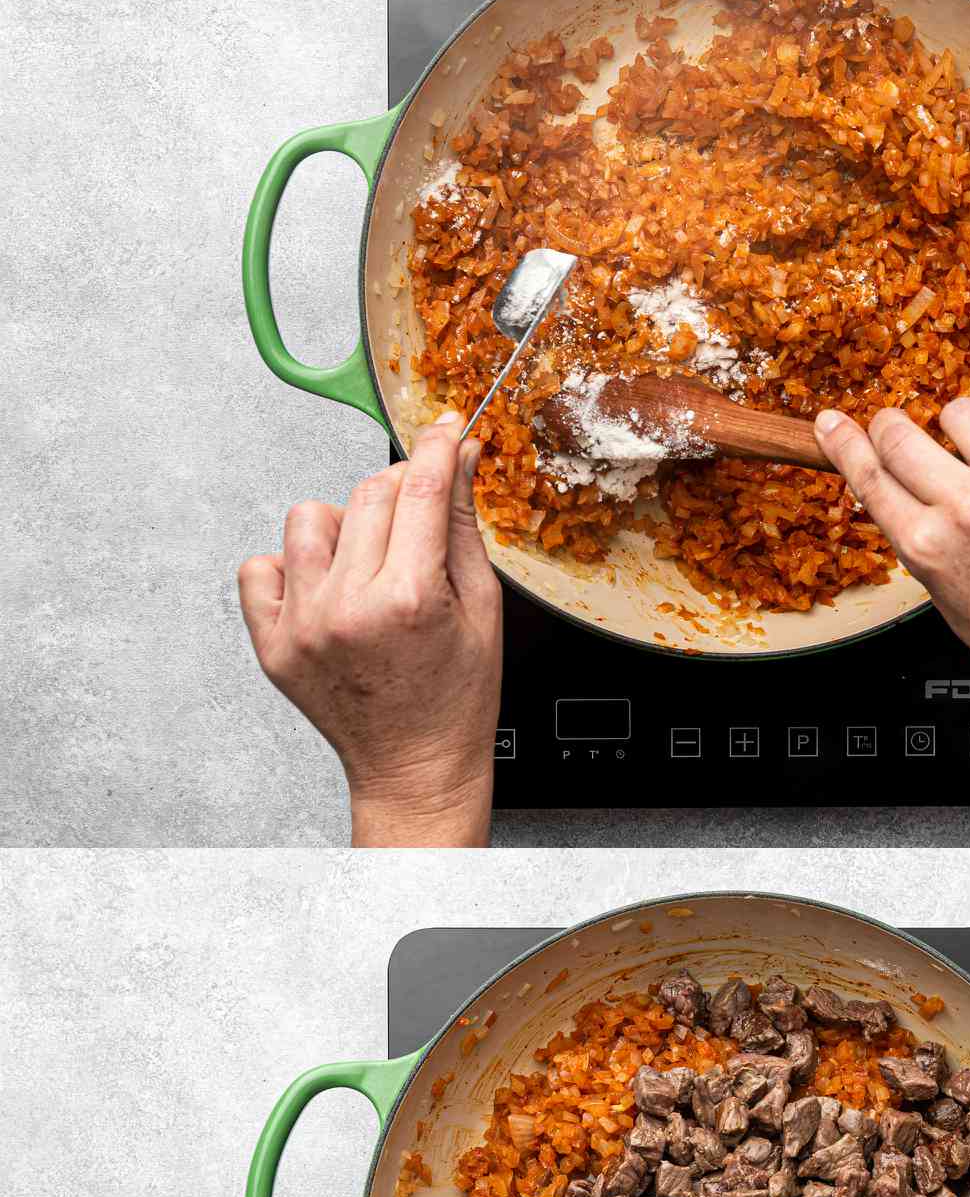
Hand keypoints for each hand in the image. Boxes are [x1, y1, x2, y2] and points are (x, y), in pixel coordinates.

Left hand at [239, 415, 501, 845]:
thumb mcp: (481, 609)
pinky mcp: (272, 645)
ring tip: (368, 567)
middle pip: (369, 496)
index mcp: (410, 599)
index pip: (420, 489)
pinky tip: (327, 591)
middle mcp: (348, 608)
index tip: (446, 428)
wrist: (414, 767)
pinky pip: (261, 566)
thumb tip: (460, 458)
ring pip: (308, 518)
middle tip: (417, 523)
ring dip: (344, 528)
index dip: (437, 447)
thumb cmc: (455, 701)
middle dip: (401, 492)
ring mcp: (303, 626)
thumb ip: (463, 527)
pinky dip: (292, 567)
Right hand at [813, 402, 969, 736]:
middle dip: (893, 428)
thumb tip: (910, 498)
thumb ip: (926, 545)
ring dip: (962, 432)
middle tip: (902, 433)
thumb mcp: (952, 603)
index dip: (843, 443)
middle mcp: (968, 508)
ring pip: (962, 414)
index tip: (831, 422)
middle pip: (900, 432)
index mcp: (929, 549)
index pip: (868, 476)